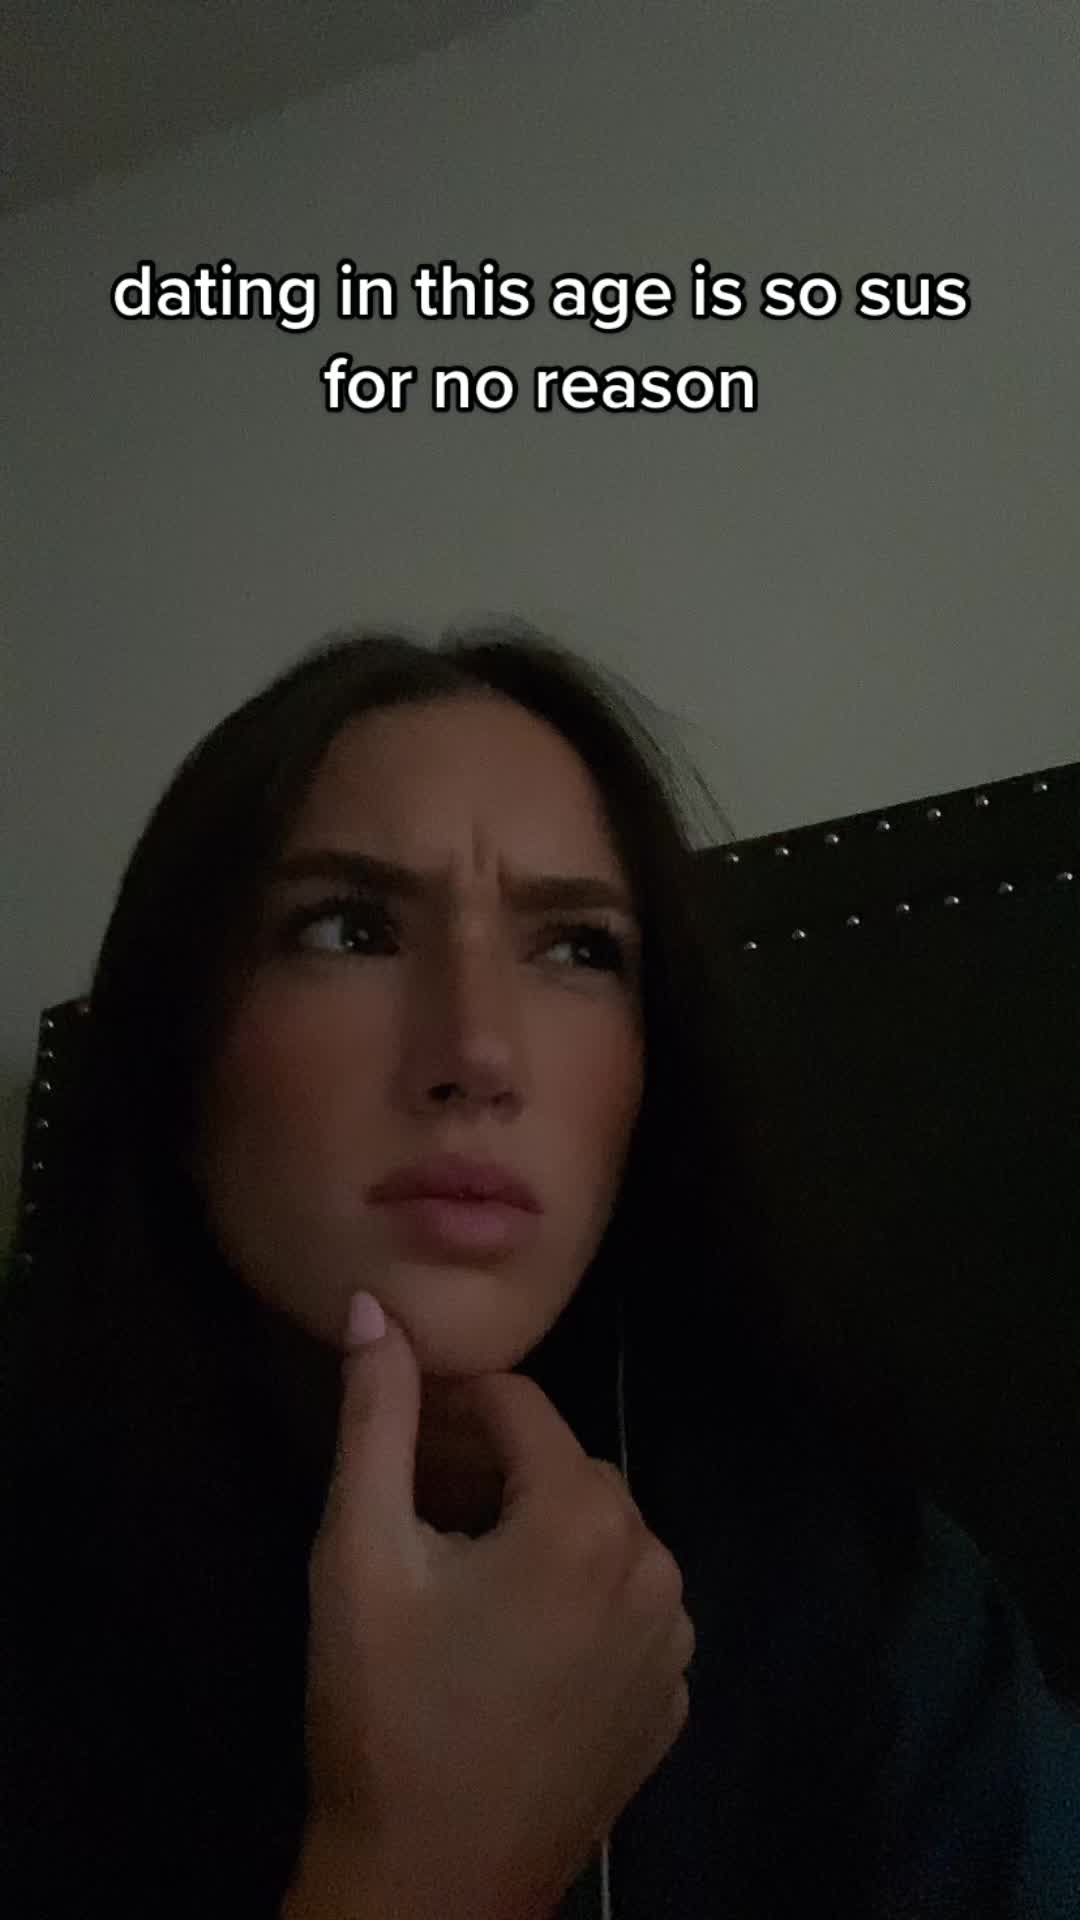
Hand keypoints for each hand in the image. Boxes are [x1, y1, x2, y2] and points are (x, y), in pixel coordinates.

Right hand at [295, 1305, 694, 1918]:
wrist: (430, 1888)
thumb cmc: (386, 1710)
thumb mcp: (360, 1552)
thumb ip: (375, 1418)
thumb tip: (375, 1309)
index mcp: (586, 1519)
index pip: (521, 1408)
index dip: (452, 1403)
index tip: (399, 1423)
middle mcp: (654, 1564)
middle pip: (567, 1468)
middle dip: (495, 1465)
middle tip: (418, 1499)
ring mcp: (673, 1642)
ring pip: (603, 1535)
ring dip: (539, 1529)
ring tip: (459, 1567)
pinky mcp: (670, 1704)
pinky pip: (627, 1609)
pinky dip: (577, 1600)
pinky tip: (511, 1638)